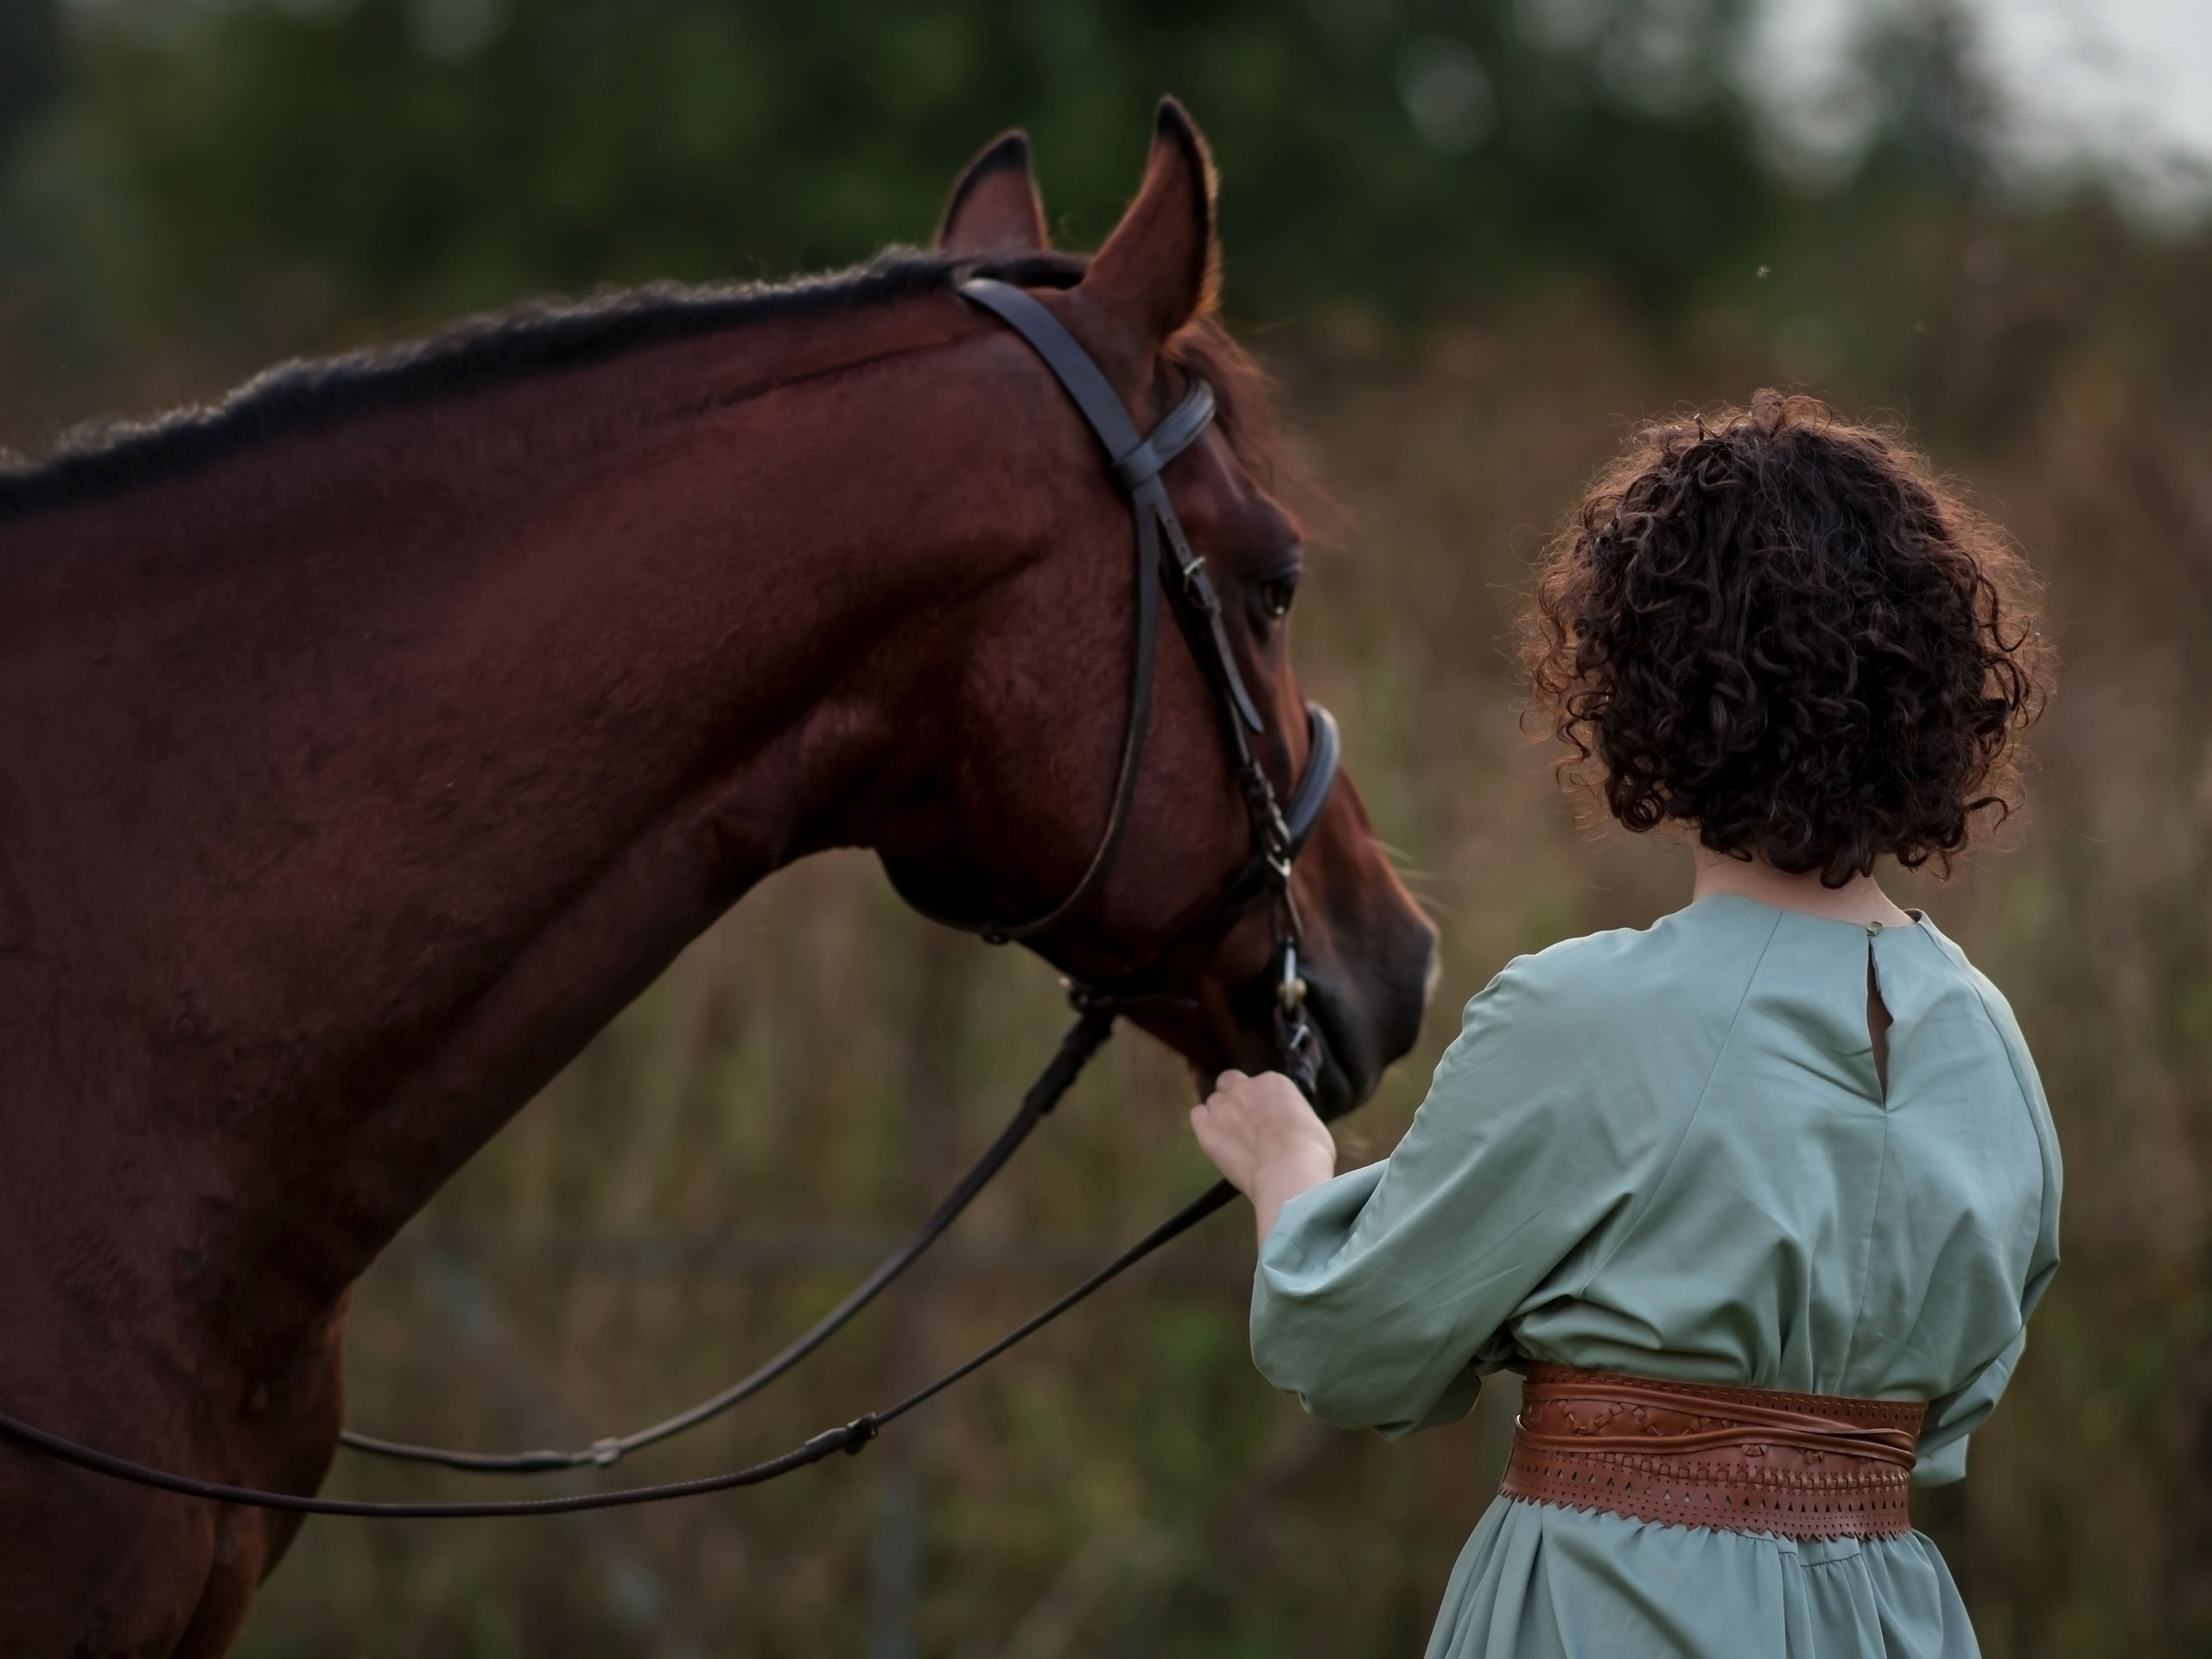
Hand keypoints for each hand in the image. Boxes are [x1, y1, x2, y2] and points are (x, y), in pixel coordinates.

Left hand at [1189, 1070, 1337, 1245]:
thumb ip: (1290, 1115)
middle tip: (1244, 1121)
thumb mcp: (1309, 1122)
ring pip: (1213, 1101)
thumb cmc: (1311, 1150)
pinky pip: (1197, 1116)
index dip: (1261, 1102)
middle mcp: (1244, 1087)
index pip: (1260, 1084)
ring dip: (1220, 1115)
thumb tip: (1286, 1126)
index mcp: (1273, 1083)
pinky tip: (1214, 1139)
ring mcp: (1222, 1107)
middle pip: (1229, 1082)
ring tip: (1231, 1139)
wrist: (1289, 1171)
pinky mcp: (1205, 1129)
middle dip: (1233, 1096)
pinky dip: (1203, 1124)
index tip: (1267, 1120)